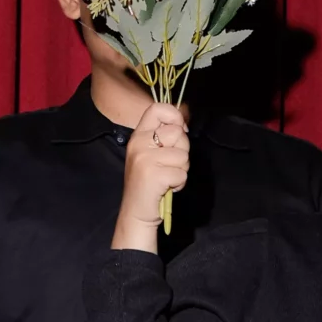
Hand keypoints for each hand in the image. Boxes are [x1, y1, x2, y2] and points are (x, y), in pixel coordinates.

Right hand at [113, 99, 189, 247]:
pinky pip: (182, 173)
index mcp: (138, 135)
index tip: (180, 130)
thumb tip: (185, 116)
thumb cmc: (148, 183)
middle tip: (170, 165)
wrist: (136, 213)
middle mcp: (139, 143)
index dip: (174, 116)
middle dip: (182, 150)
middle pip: (178, 133)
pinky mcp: (154, 175)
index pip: (157, 109)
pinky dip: (179, 183)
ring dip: (181, 170)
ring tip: (167, 178)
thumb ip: (165, 135)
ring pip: (183, 155)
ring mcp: (145, 159)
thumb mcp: (152, 153)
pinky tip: (166, 188)